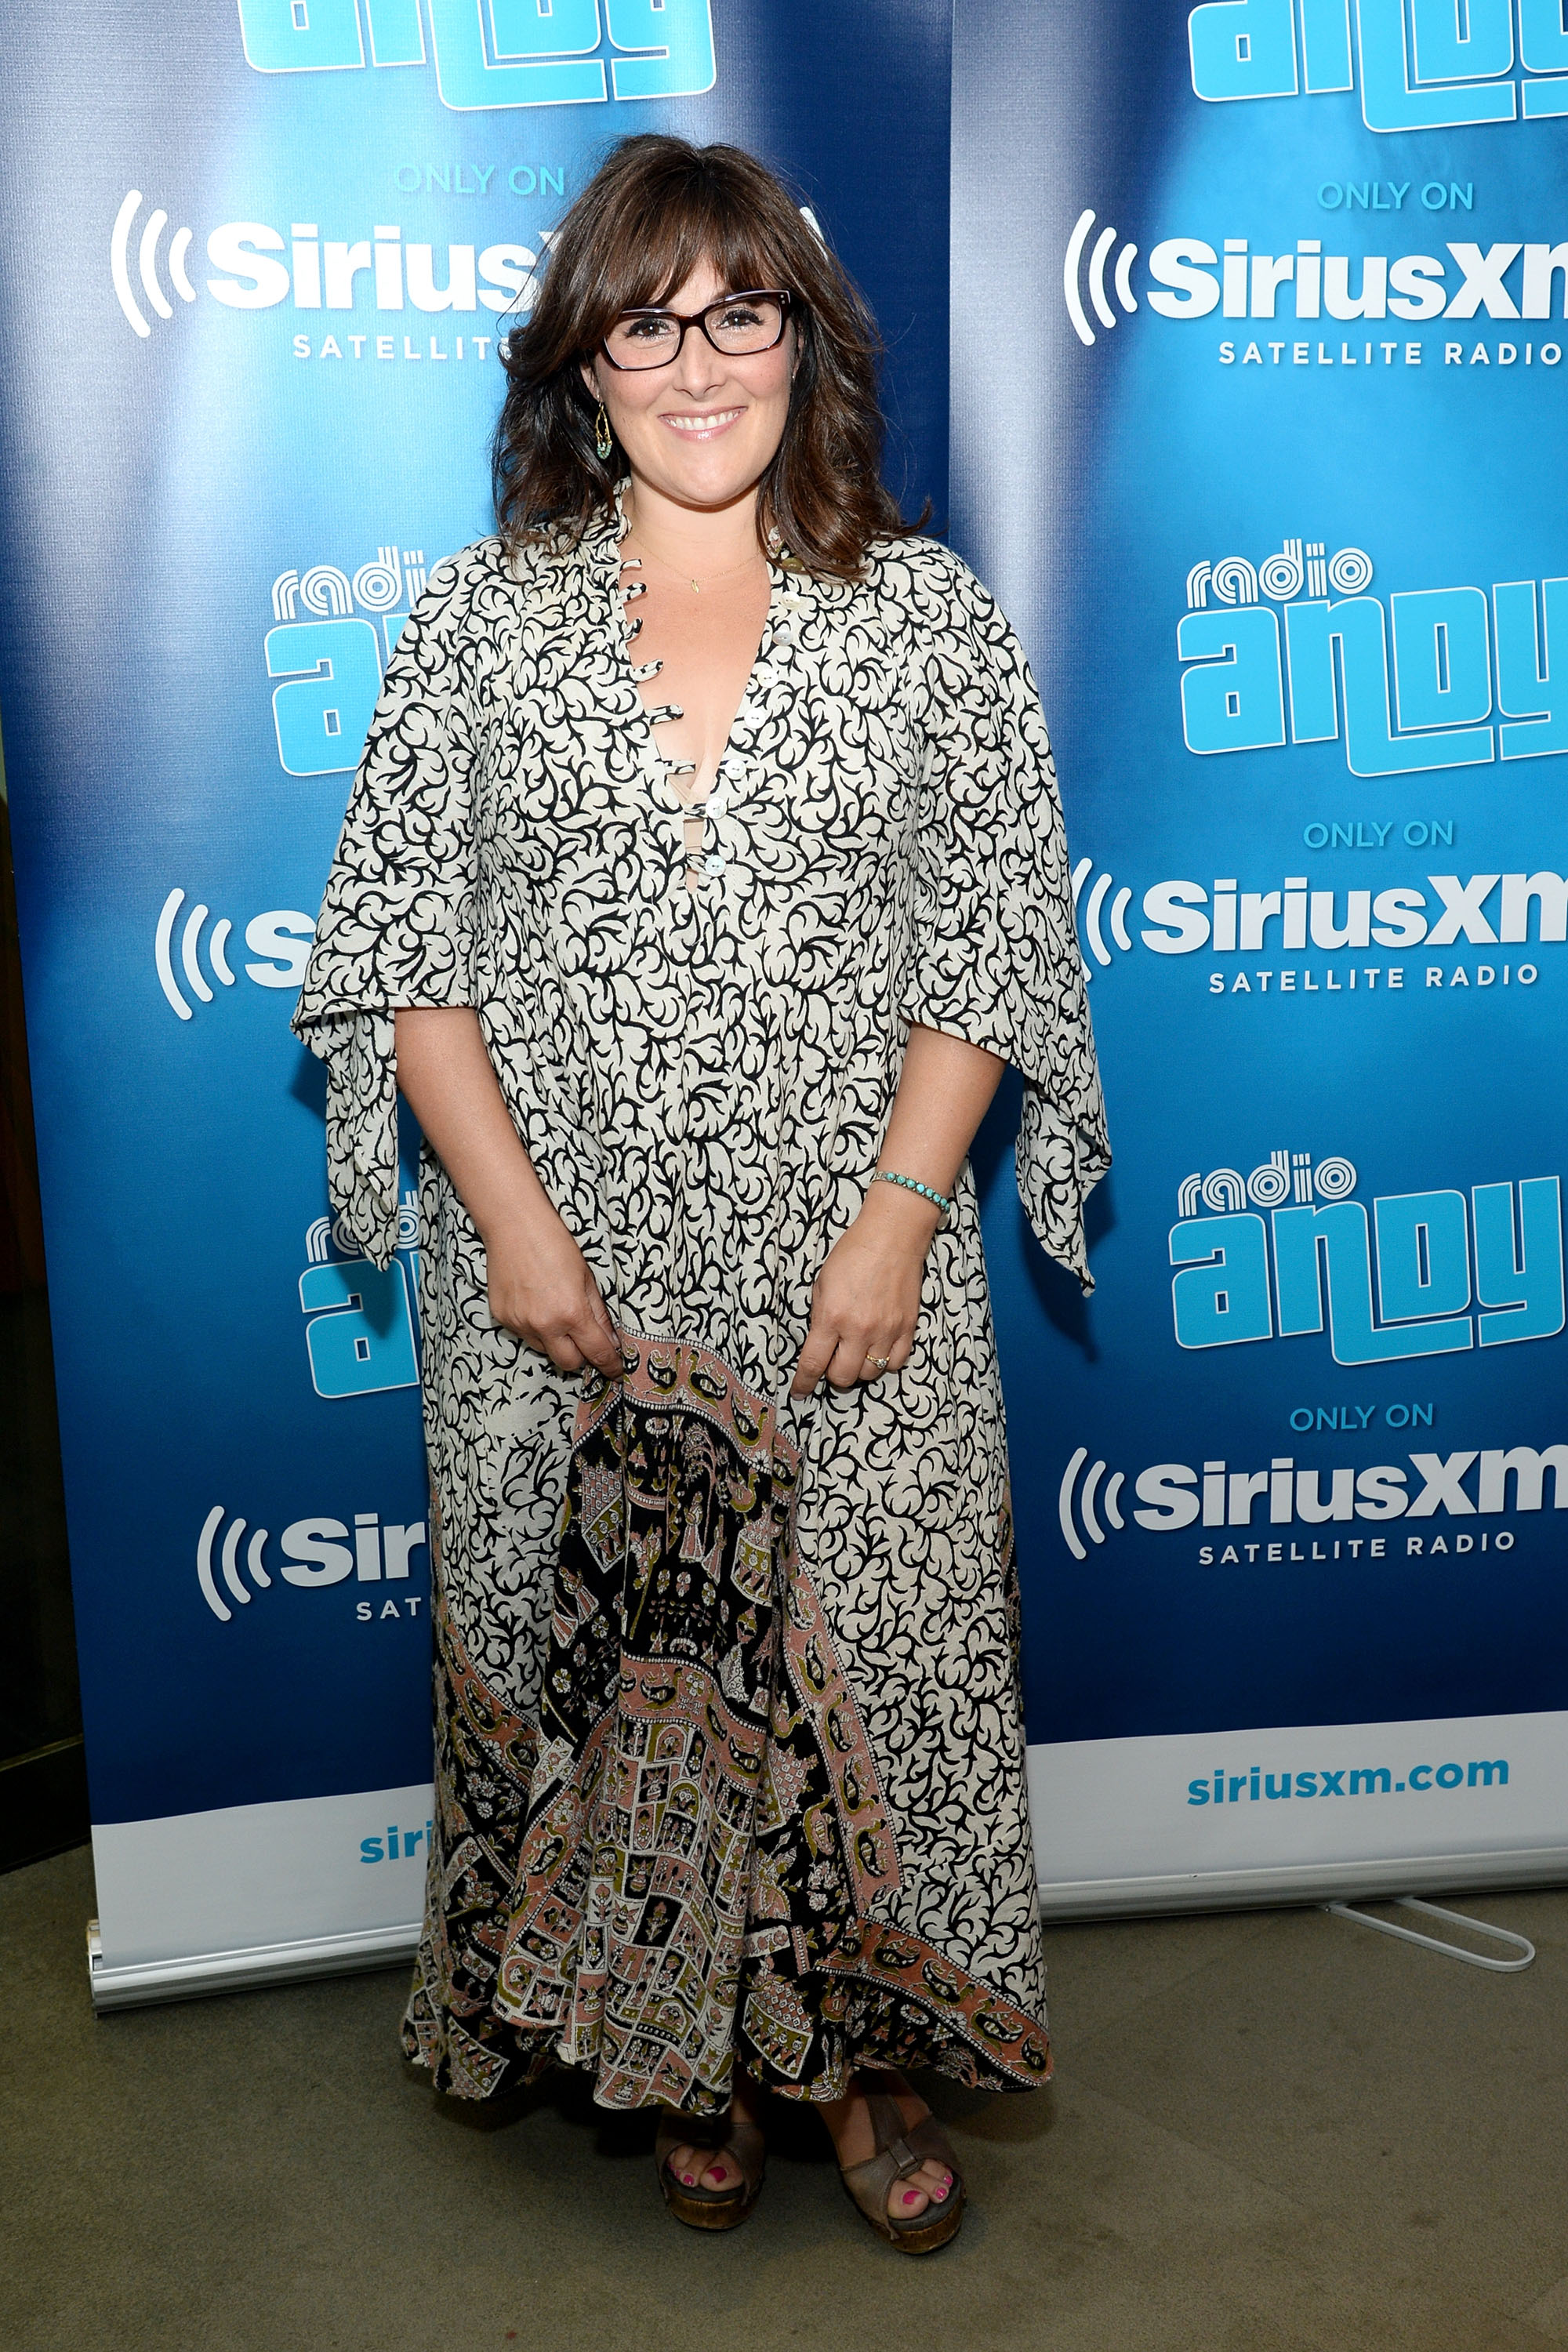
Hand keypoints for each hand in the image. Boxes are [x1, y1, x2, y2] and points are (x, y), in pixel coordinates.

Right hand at [482, 1202, 621, 1377]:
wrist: (514, 1226)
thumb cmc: (555, 1244)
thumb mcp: (587, 1278)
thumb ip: (599, 1313)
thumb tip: (610, 1340)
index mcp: (572, 1313)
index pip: (596, 1353)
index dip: (609, 1364)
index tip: (615, 1369)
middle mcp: (544, 1325)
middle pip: (569, 1364)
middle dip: (581, 1357)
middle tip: (585, 1341)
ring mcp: (520, 1324)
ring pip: (545, 1350)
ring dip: (556, 1342)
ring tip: (556, 1312)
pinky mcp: (502, 1319)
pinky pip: (525, 1336)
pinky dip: (535, 1328)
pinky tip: (536, 1304)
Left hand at [790, 1185, 938, 1396]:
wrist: (892, 1236)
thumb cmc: (852, 1254)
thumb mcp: (822, 1283)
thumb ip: (820, 1316)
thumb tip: (820, 1343)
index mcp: (831, 1317)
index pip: (813, 1363)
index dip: (803, 1383)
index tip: (799, 1392)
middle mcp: (859, 1330)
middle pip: (843, 1377)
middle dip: (832, 1374)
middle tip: (832, 1361)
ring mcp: (886, 1331)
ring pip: (869, 1374)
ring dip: (858, 1368)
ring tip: (856, 1352)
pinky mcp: (907, 1328)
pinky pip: (895, 1363)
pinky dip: (884, 1362)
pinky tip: (878, 1349)